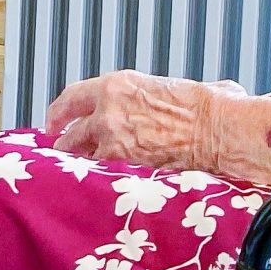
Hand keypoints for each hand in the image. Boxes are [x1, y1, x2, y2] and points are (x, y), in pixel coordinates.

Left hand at [43, 70, 240, 171]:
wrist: (216, 128)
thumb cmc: (206, 107)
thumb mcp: (173, 87)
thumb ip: (157, 94)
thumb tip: (172, 99)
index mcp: (118, 84)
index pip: (73, 96)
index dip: (59, 112)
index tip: (54, 121)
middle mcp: (108, 107)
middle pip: (71, 129)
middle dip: (64, 142)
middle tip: (63, 151)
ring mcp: (112, 135)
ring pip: (80, 153)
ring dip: (78, 163)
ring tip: (78, 172)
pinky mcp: (122, 160)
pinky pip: (97, 172)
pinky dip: (95, 179)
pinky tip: (97, 185)